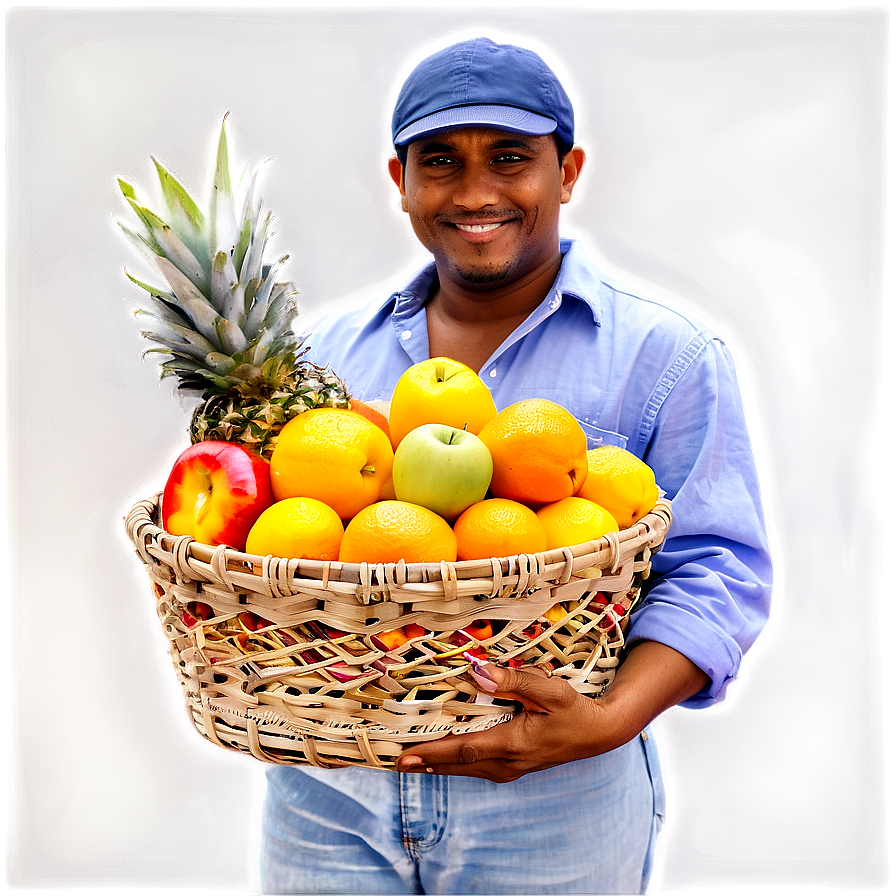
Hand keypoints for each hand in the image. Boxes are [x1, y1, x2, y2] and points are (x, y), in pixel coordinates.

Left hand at [395, 641, 709, 782]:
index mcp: (512, 743)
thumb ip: (514, 681)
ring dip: (436, 764)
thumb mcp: (550, 690)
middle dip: (424, 762)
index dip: (431, 752)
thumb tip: (477, 673)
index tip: (404, 755)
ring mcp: (509, 768)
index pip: (462, 750)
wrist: (597, 734)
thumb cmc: (574, 709)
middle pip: (457, 765)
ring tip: (408, 759)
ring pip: (464, 769)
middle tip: (392, 760)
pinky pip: (475, 767)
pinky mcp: (512, 766)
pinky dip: (454, 763)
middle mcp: (506, 762)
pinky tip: (441, 757)